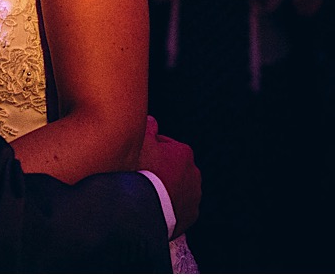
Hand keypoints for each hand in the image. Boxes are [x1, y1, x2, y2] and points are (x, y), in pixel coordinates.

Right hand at [138, 115, 199, 235]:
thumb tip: (152, 120)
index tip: (139, 157)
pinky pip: (180, 207)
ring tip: (149, 193)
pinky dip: (172, 206)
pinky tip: (157, 207)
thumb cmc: (142, 171)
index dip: (150, 150)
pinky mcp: (191, 214)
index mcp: (184, 152)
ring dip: (169, 188)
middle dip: (163, 169)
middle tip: (142, 175)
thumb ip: (148, 127)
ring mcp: (194, 195)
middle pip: (174, 167)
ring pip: (179, 187)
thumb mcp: (141, 142)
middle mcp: (194, 172)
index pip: (165, 145)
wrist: (145, 208)